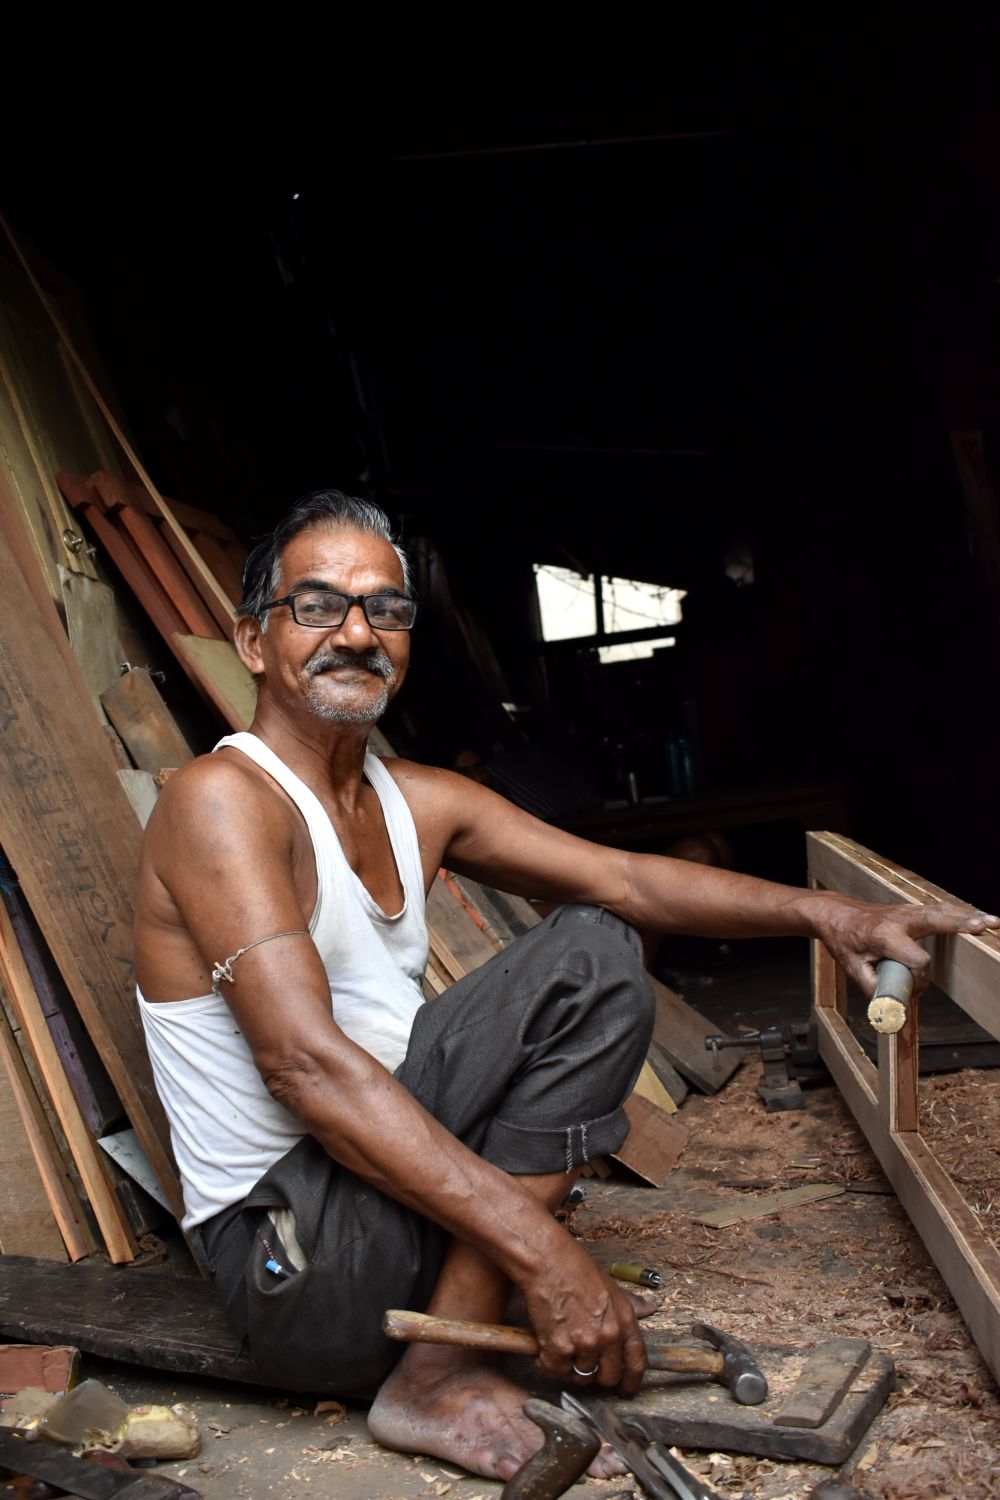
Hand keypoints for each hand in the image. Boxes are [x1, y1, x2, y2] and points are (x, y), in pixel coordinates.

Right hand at [518, 1233, 646, 1393]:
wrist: (547, 1260)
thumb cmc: (575, 1267)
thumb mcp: (611, 1285)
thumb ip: (629, 1304)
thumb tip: (650, 1308)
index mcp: (625, 1320)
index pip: (637, 1362)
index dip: (631, 1380)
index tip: (625, 1389)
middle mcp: (608, 1336)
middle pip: (609, 1376)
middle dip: (598, 1376)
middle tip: (584, 1364)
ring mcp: (585, 1344)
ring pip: (581, 1375)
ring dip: (571, 1367)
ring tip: (562, 1346)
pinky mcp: (559, 1348)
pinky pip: (556, 1369)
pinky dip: (548, 1362)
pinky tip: (545, 1346)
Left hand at [813, 895, 998, 996]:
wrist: (836, 913)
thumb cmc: (843, 939)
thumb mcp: (852, 968)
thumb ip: (874, 989)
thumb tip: (894, 1010)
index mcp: (883, 934)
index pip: (916, 957)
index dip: (921, 977)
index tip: (915, 989)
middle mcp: (899, 919)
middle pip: (934, 920)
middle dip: (959, 924)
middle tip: (983, 926)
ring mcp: (907, 912)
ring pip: (940, 912)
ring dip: (966, 916)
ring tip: (992, 922)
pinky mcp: (913, 912)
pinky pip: (939, 911)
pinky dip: (959, 914)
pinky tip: (978, 916)